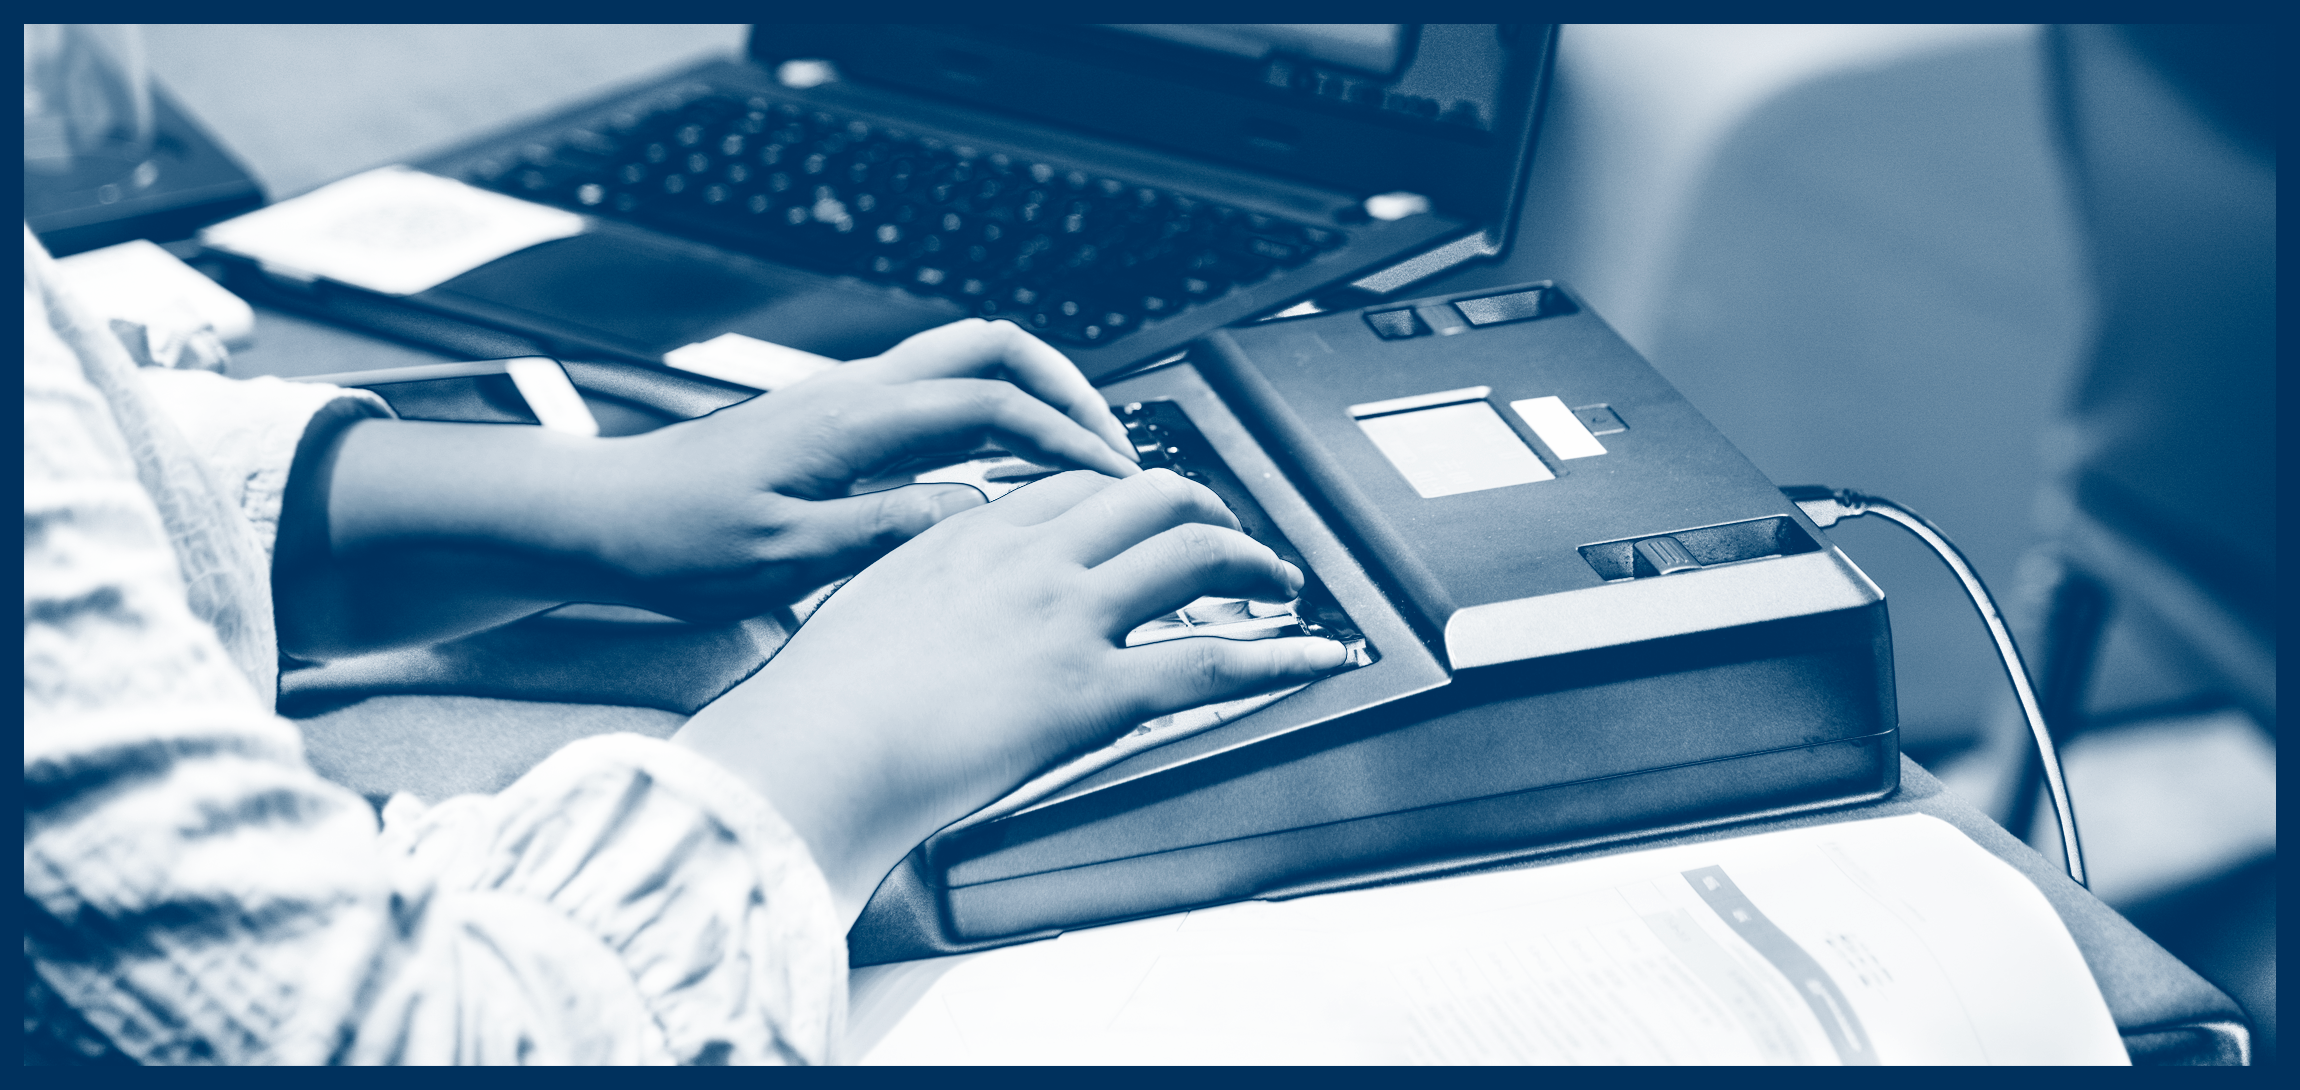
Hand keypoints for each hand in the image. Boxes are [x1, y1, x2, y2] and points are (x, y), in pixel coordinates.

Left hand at [584, 318, 1139, 621]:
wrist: (602, 516)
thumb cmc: (674, 540)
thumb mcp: (782, 556)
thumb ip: (881, 530)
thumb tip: (971, 510)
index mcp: (852, 421)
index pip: (991, 403)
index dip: (1064, 438)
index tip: (1111, 481)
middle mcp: (856, 393)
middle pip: (992, 348)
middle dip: (1067, 389)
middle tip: (1113, 449)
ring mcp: (847, 399)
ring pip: (966, 361)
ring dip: (1032, 397)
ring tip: (1074, 458)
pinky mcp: (836, 421)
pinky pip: (936, 394)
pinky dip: (990, 417)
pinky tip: (1002, 474)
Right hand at [672, 468, 1350, 923]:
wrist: (812, 754)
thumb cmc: (816, 710)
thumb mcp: (859, 616)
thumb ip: (910, 597)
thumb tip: (920, 615)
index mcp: (967, 537)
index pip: (1070, 486)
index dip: (1122, 494)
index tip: (1142, 514)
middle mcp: (1027, 558)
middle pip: (1147, 495)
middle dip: (1202, 508)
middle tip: (1227, 538)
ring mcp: (1067, 618)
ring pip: (1194, 553)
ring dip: (1252, 560)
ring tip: (1277, 581)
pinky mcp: (1094, 691)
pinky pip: (1216, 661)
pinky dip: (1283, 655)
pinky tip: (1317, 655)